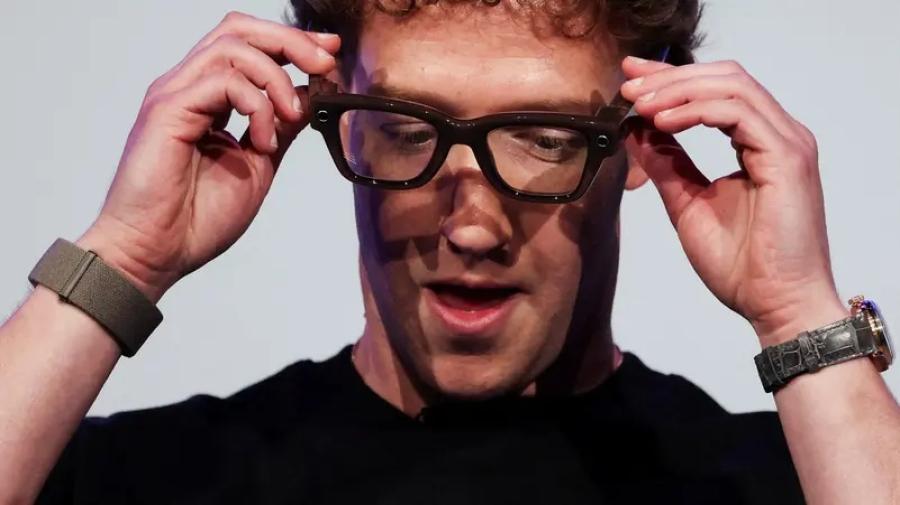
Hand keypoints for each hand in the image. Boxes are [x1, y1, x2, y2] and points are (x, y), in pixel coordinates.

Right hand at [76, 12, 339, 301]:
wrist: (155, 253)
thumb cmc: (195, 219)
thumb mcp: (258, 166)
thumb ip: (279, 128)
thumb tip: (308, 96)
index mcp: (208, 99)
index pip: (250, 47)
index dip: (293, 43)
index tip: (330, 56)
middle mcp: (189, 88)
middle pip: (239, 30)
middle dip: (291, 40)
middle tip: (325, 63)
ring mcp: (175, 95)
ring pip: (233, 47)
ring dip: (276, 78)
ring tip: (291, 117)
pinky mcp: (167, 109)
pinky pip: (222, 81)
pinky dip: (256, 104)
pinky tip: (261, 141)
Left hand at [619, 57, 845, 345]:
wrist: (776, 305)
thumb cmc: (743, 265)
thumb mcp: (688, 204)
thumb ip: (667, 165)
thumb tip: (636, 131)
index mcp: (759, 142)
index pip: (716, 90)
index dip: (671, 79)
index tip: (631, 81)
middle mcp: (778, 134)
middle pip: (724, 77)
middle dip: (671, 76)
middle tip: (629, 85)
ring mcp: (788, 143)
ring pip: (732, 86)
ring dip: (679, 90)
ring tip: (641, 105)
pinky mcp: (788, 157)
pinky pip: (738, 113)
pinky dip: (696, 110)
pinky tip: (664, 122)